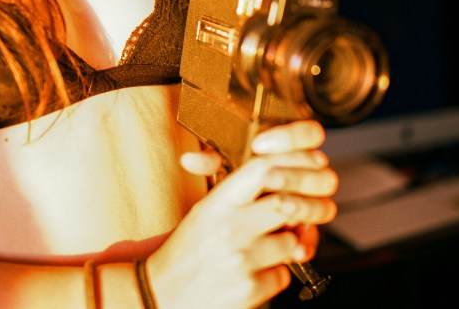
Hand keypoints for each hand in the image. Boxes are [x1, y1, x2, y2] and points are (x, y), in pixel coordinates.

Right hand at [153, 120, 337, 308]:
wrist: (162, 294)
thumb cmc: (187, 250)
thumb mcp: (204, 210)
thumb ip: (236, 190)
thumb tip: (273, 172)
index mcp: (218, 203)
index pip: (262, 169)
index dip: (287, 164)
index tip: (296, 170)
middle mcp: (231, 227)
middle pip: (287, 203)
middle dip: (291, 211)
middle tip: (282, 218)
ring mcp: (243, 259)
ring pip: (292, 242)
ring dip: (284, 247)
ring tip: (258, 250)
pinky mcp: (252, 289)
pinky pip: (284, 275)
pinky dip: (274, 275)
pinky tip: (252, 272)